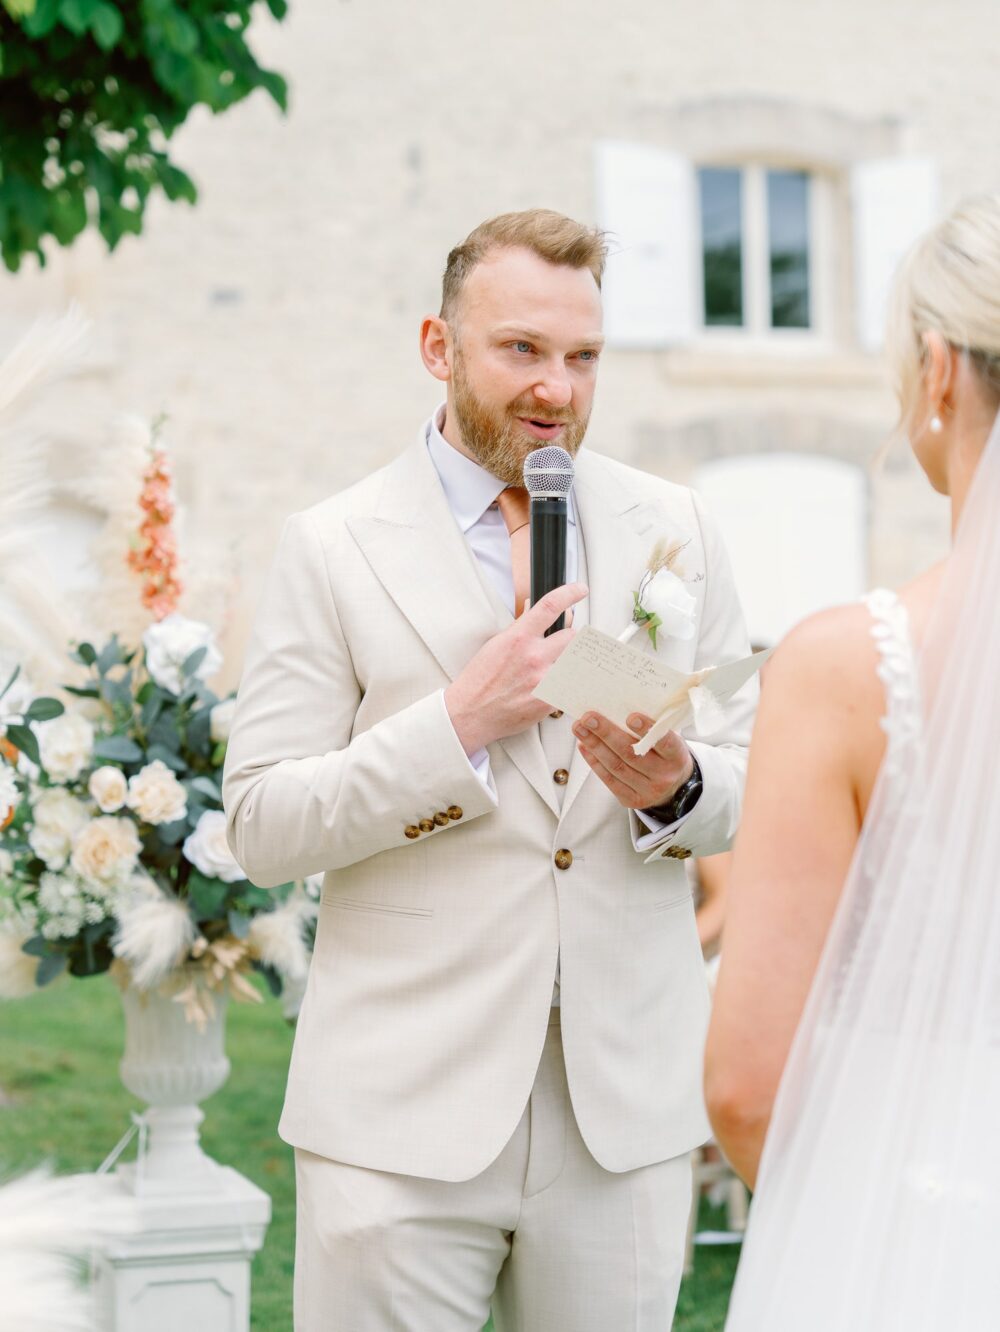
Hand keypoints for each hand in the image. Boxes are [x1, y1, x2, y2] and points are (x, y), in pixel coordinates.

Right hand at [445, 583, 587, 753]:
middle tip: (561, 645)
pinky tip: (551, 688)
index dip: (570, 593)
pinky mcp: (548, 701)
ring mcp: (543, 680)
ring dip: (567, 662)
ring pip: (573, 662)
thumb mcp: (496, 644)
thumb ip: (520, 628)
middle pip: (572, 636)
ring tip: (552, 669)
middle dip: (568, 639)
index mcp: (518, 637)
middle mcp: (533, 656)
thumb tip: (533, 609)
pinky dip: (564, 685)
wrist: (471, 713)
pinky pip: (569, 686)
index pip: (550, 606)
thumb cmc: (480, 680)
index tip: (580, 590)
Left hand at [573, 710, 693, 809]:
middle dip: (607, 734)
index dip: (647, 729)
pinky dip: (594, 761)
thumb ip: (652, 728)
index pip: (664, 743)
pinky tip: (584, 745)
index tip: (630, 716)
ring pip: (616, 766)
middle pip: (631, 754)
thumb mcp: (670, 739)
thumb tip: (617, 709)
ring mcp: (647, 790)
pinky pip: (608, 779)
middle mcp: (664, 776)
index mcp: (677, 757)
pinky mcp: (631, 799)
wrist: (675, 787)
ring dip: (594, 745)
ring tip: (580, 728)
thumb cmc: (667, 754)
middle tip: (589, 718)